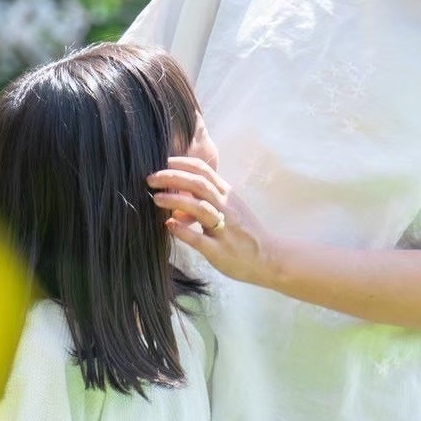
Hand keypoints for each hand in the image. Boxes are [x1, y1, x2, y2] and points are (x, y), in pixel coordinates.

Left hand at [148, 157, 276, 286]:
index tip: (164, 162)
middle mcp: (227, 208)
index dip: (183, 164)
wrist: (269, 258)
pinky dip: (183, 231)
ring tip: (156, 198)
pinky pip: (200, 239)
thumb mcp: (230, 210)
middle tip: (151, 178)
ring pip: (200, 208)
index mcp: (228, 195)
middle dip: (173, 178)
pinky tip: (169, 226)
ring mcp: (224, 229)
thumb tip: (178, 203)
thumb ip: (207, 202)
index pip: (205, 171)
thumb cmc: (246, 233)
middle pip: (198, 185)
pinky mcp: (220, 251)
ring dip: (176, 200)